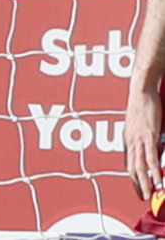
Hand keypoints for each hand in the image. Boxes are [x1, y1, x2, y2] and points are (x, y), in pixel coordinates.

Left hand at [127, 85, 163, 199]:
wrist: (140, 90)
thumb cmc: (142, 105)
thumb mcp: (140, 124)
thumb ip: (143, 137)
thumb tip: (150, 147)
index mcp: (129, 139)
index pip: (129, 163)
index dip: (133, 178)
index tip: (138, 189)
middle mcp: (131, 141)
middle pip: (132, 168)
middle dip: (138, 185)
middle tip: (143, 198)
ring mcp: (139, 139)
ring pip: (140, 166)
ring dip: (145, 183)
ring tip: (150, 195)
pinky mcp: (148, 136)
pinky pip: (151, 157)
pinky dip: (154, 171)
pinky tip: (158, 180)